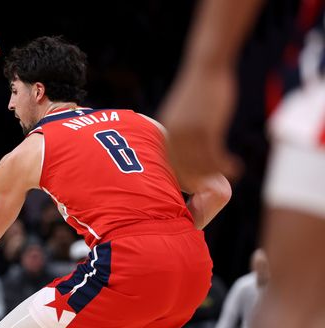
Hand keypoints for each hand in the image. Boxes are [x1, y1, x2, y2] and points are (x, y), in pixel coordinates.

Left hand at [159, 65, 241, 184]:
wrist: (207, 67)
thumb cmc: (201, 88)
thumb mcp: (185, 112)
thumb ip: (184, 129)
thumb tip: (189, 144)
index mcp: (166, 130)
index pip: (171, 163)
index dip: (185, 176)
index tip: (198, 183)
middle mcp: (173, 134)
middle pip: (184, 168)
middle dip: (200, 179)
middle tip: (215, 183)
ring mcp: (188, 133)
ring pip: (200, 165)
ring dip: (216, 174)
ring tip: (231, 174)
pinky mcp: (205, 129)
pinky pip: (214, 156)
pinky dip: (225, 166)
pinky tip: (236, 167)